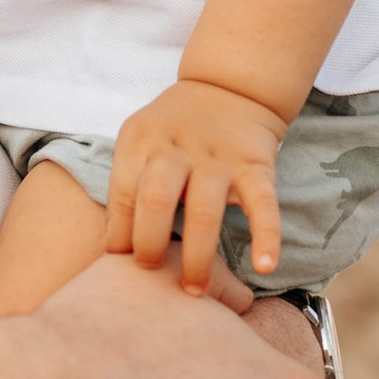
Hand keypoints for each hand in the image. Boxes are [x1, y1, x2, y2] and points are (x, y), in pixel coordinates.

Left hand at [106, 72, 290, 290]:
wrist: (228, 87)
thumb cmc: (173, 132)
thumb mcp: (140, 141)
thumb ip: (127, 186)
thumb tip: (111, 250)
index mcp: (141, 140)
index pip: (123, 194)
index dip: (119, 234)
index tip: (119, 266)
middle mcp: (177, 147)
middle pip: (156, 199)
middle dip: (150, 244)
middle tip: (151, 274)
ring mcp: (218, 157)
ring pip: (204, 209)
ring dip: (197, 256)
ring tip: (194, 291)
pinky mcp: (255, 167)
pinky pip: (263, 205)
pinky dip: (267, 236)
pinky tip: (264, 267)